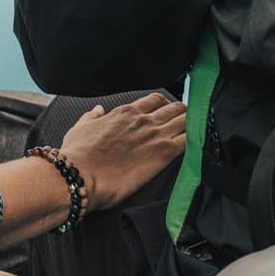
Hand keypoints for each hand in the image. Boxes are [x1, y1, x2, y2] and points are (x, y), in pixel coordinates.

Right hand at [56, 92, 187, 211]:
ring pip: (186, 119)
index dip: (165, 105)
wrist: (80, 175)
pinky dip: (195, 141)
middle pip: (175, 107)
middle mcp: (143, 120)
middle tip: (185, 123)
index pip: (155, 100)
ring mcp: (155, 135)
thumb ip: (92, 116)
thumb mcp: (80, 128)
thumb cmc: (77, 155)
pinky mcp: (163, 154)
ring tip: (195, 133)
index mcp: (125, 112)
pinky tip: (197, 147)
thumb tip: (98, 111)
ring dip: (192, 125)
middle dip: (182, 113)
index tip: (168, 113)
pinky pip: (189, 141)